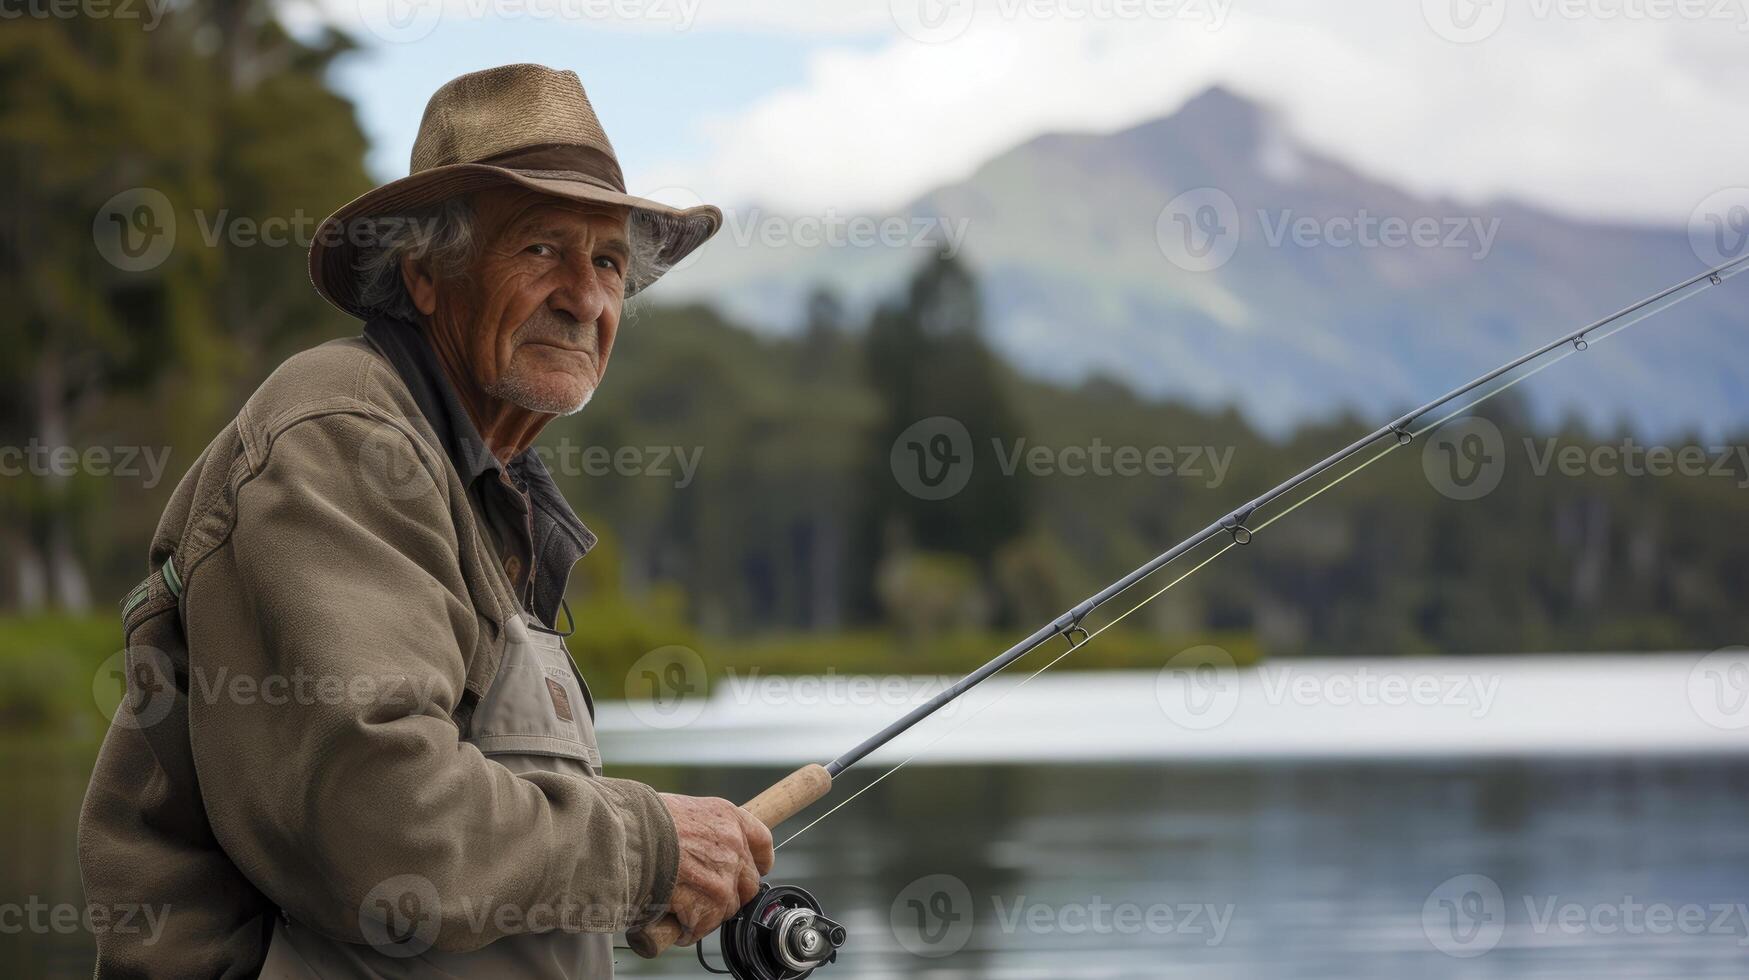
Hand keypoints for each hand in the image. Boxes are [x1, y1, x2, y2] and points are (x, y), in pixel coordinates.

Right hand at [656, 793, 774, 944]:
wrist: (625, 838)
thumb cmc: (641, 821)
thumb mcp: (681, 811)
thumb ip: (700, 831)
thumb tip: (695, 849)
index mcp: (728, 818)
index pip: (761, 842)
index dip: (757, 861)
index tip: (752, 869)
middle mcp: (734, 847)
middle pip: (748, 883)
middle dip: (728, 894)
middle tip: (701, 896)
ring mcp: (725, 879)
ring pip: (725, 910)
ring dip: (703, 914)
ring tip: (674, 905)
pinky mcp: (710, 906)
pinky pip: (701, 927)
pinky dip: (684, 930)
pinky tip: (666, 916)